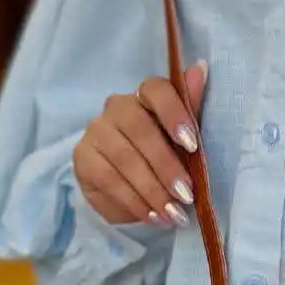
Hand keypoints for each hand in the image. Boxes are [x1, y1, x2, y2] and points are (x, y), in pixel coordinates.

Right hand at [73, 61, 207, 226]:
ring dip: (152, 190)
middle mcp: (117, 107)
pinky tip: (152, 216)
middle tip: (187, 194)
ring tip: (174, 214)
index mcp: (145, 96)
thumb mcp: (182, 140)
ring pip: (124, 158)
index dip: (175, 113)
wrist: (129, 190)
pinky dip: (134, 201)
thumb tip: (202, 68)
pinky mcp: (83, 158)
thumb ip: (190, 108)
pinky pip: (108, 179)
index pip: (156, 89)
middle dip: (166, 164)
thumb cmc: (162, 158)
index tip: (193, 145)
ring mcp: (96, 131)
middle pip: (139, 128)